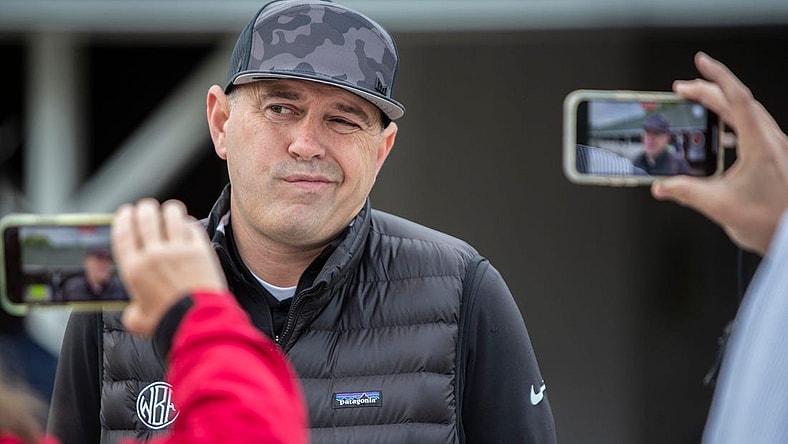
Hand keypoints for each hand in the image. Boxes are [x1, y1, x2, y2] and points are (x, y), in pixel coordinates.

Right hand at [112, 198, 227, 335]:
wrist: (198, 322)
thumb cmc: (168, 322)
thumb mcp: (137, 320)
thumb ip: (131, 310)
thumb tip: (134, 308)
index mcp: (134, 269)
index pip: (123, 232)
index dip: (123, 218)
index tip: (125, 212)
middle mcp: (154, 254)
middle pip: (145, 216)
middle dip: (145, 208)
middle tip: (147, 209)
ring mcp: (179, 249)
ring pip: (172, 214)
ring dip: (169, 210)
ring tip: (170, 213)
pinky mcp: (200, 249)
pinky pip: (192, 226)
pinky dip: (188, 223)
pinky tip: (188, 227)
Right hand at [651, 52, 787, 255]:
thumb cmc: (771, 221)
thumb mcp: (719, 206)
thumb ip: (686, 192)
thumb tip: (662, 186)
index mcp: (761, 145)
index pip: (737, 99)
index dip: (717, 77)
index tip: (700, 64)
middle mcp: (772, 142)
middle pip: (739, 102)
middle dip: (709, 89)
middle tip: (683, 88)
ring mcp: (776, 148)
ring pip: (748, 113)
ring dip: (722, 104)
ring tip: (699, 104)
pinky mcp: (776, 158)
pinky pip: (753, 128)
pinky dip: (733, 122)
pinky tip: (722, 134)